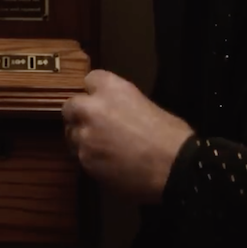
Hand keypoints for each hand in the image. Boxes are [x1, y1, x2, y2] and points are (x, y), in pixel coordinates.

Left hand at [61, 69, 194, 202]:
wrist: (174, 167)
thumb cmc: (170, 134)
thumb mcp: (147, 105)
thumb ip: (123, 104)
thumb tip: (117, 113)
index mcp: (111, 88)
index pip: (90, 79)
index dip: (96, 91)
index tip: (102, 99)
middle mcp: (91, 108)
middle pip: (72, 106)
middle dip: (80, 114)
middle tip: (94, 124)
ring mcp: (85, 136)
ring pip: (72, 134)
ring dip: (83, 138)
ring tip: (102, 147)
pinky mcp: (85, 161)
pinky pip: (82, 156)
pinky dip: (92, 159)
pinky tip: (109, 163)